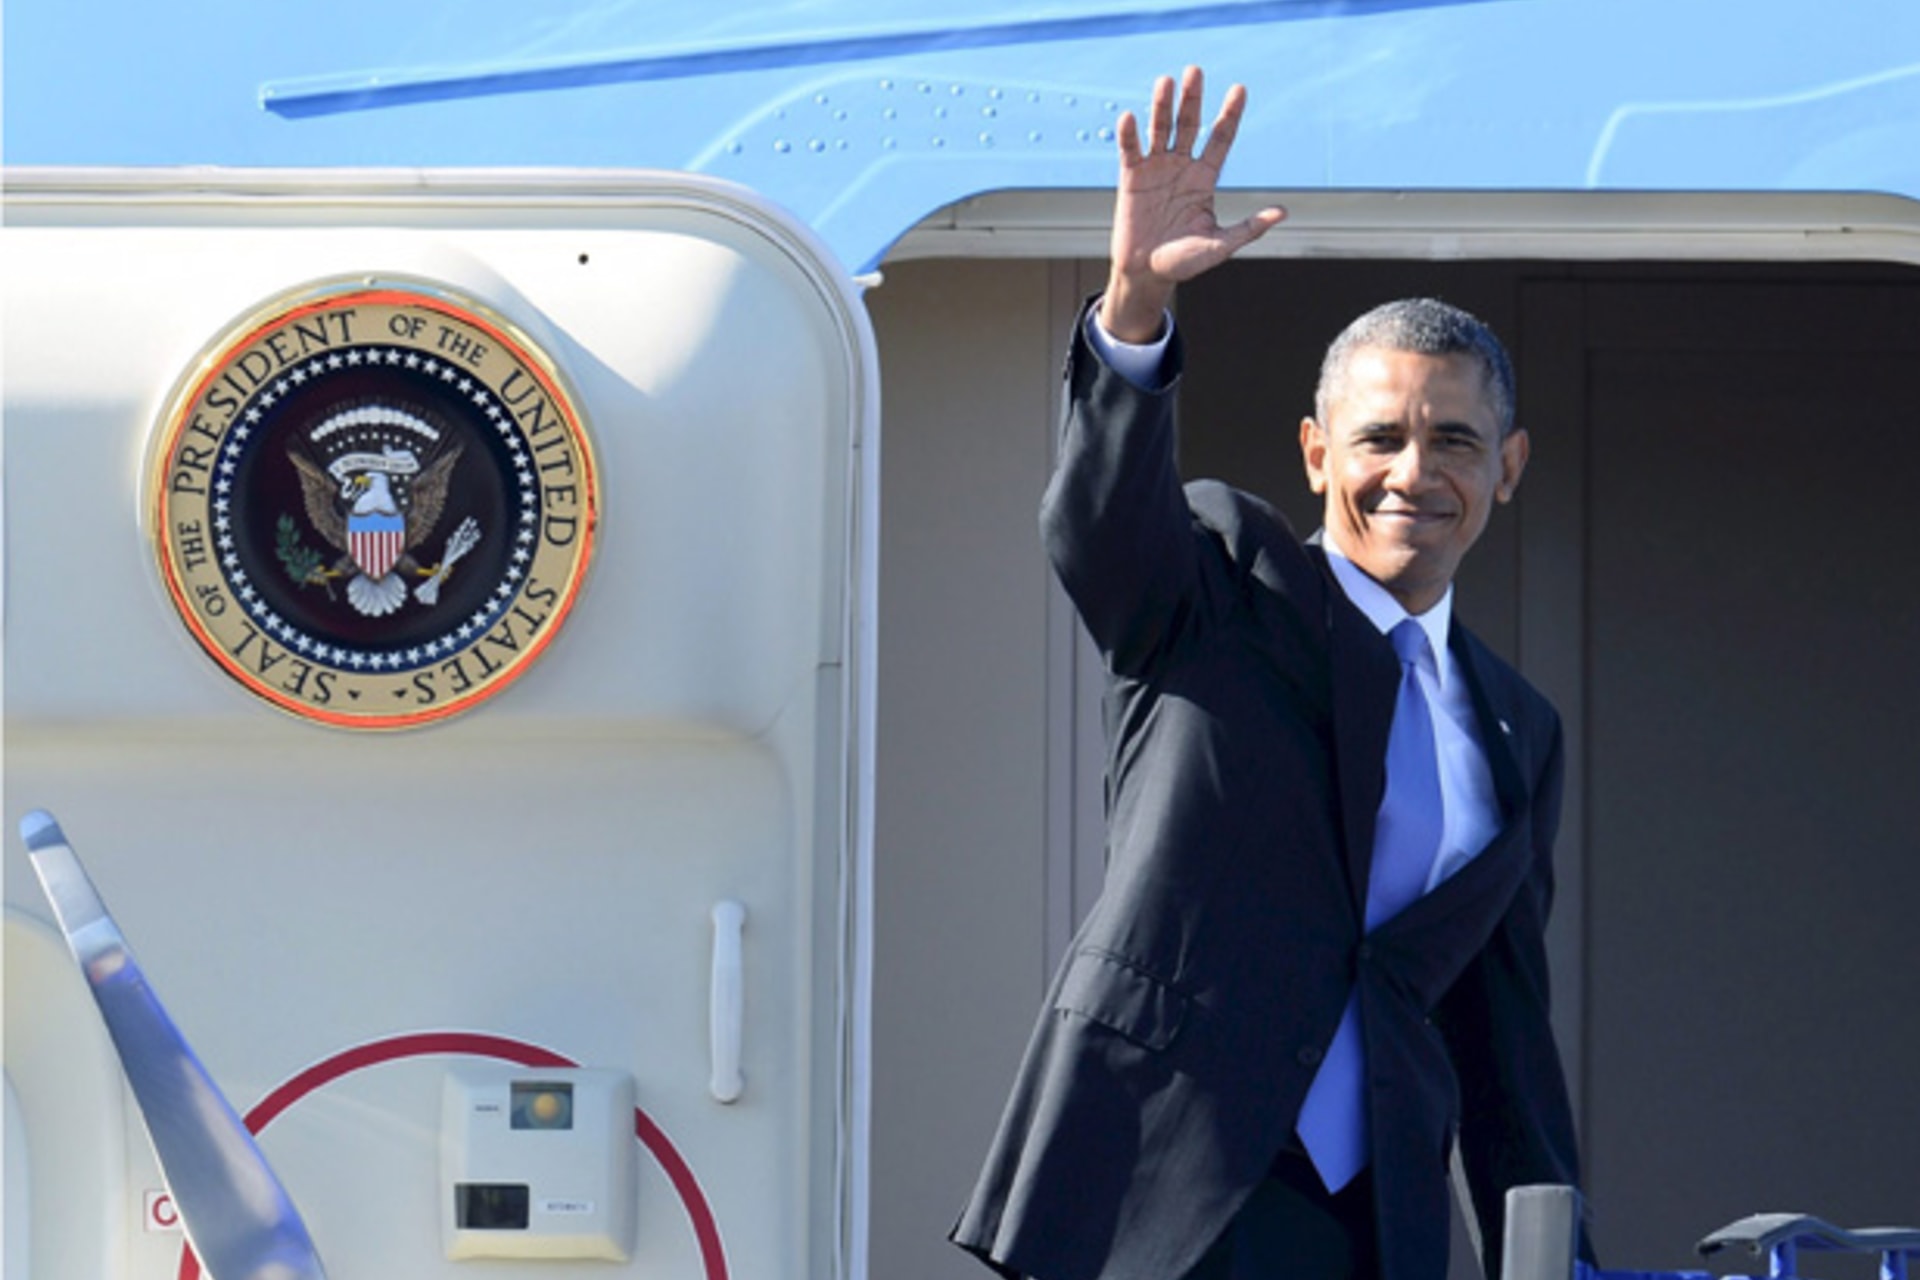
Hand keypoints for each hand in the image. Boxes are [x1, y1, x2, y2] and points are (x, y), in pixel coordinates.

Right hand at [1100, 67, 1284, 341]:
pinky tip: (1131, 117)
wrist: (1147, 274)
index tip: (1240, 89)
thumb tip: (1281, 212)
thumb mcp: (1220, 246)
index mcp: (1205, 178)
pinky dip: (1130, 134)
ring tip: (1166, 82)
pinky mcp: (1131, 177)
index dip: (1229, 115)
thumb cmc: (1184, 262)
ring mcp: (1156, 169)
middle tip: (1195, 71)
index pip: (1220, 139)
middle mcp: (1182, 166)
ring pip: (1161, 130)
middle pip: (1189, 125)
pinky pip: (1131, 150)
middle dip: (1193, 99)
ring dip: (1163, 105)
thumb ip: (1247, 229)